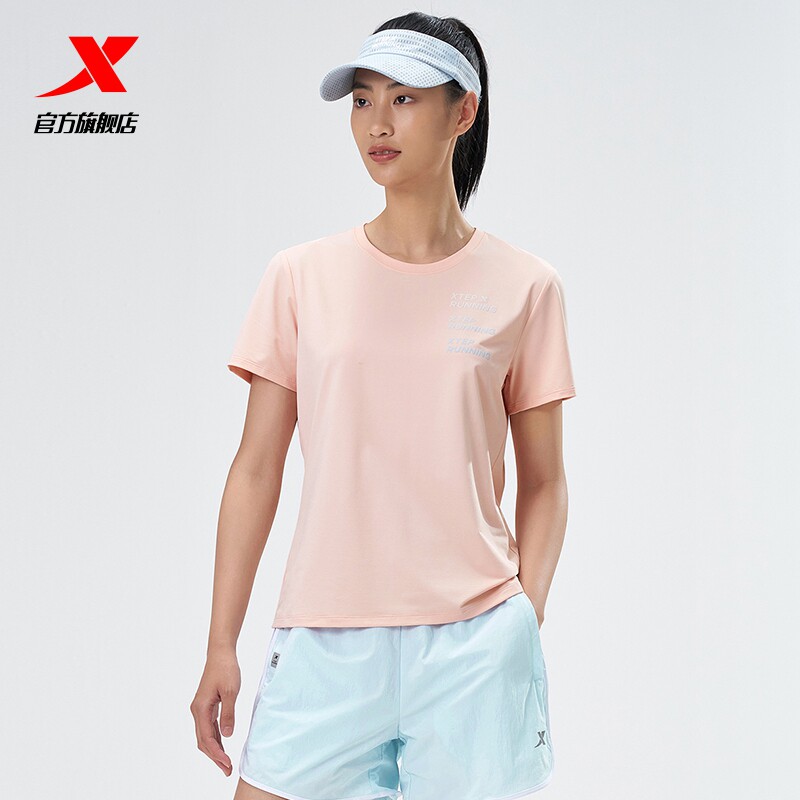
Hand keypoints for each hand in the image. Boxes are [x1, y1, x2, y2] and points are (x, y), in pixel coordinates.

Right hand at [190, 649, 240, 775]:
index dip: (217, 753)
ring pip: (205, 736)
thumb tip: (227, 735)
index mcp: (201, 708)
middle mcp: (197, 711)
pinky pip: (209, 727)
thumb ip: (228, 714)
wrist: (220, 653)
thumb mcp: (231, 691)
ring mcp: (201, 708)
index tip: (227, 764)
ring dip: (215, 750)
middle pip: (203, 741)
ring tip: (225, 763)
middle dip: (214, 757)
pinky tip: (223, 746)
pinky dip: (215, 739)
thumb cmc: (225, 669)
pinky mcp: (206, 706)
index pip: (207, 738)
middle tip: (227, 770)